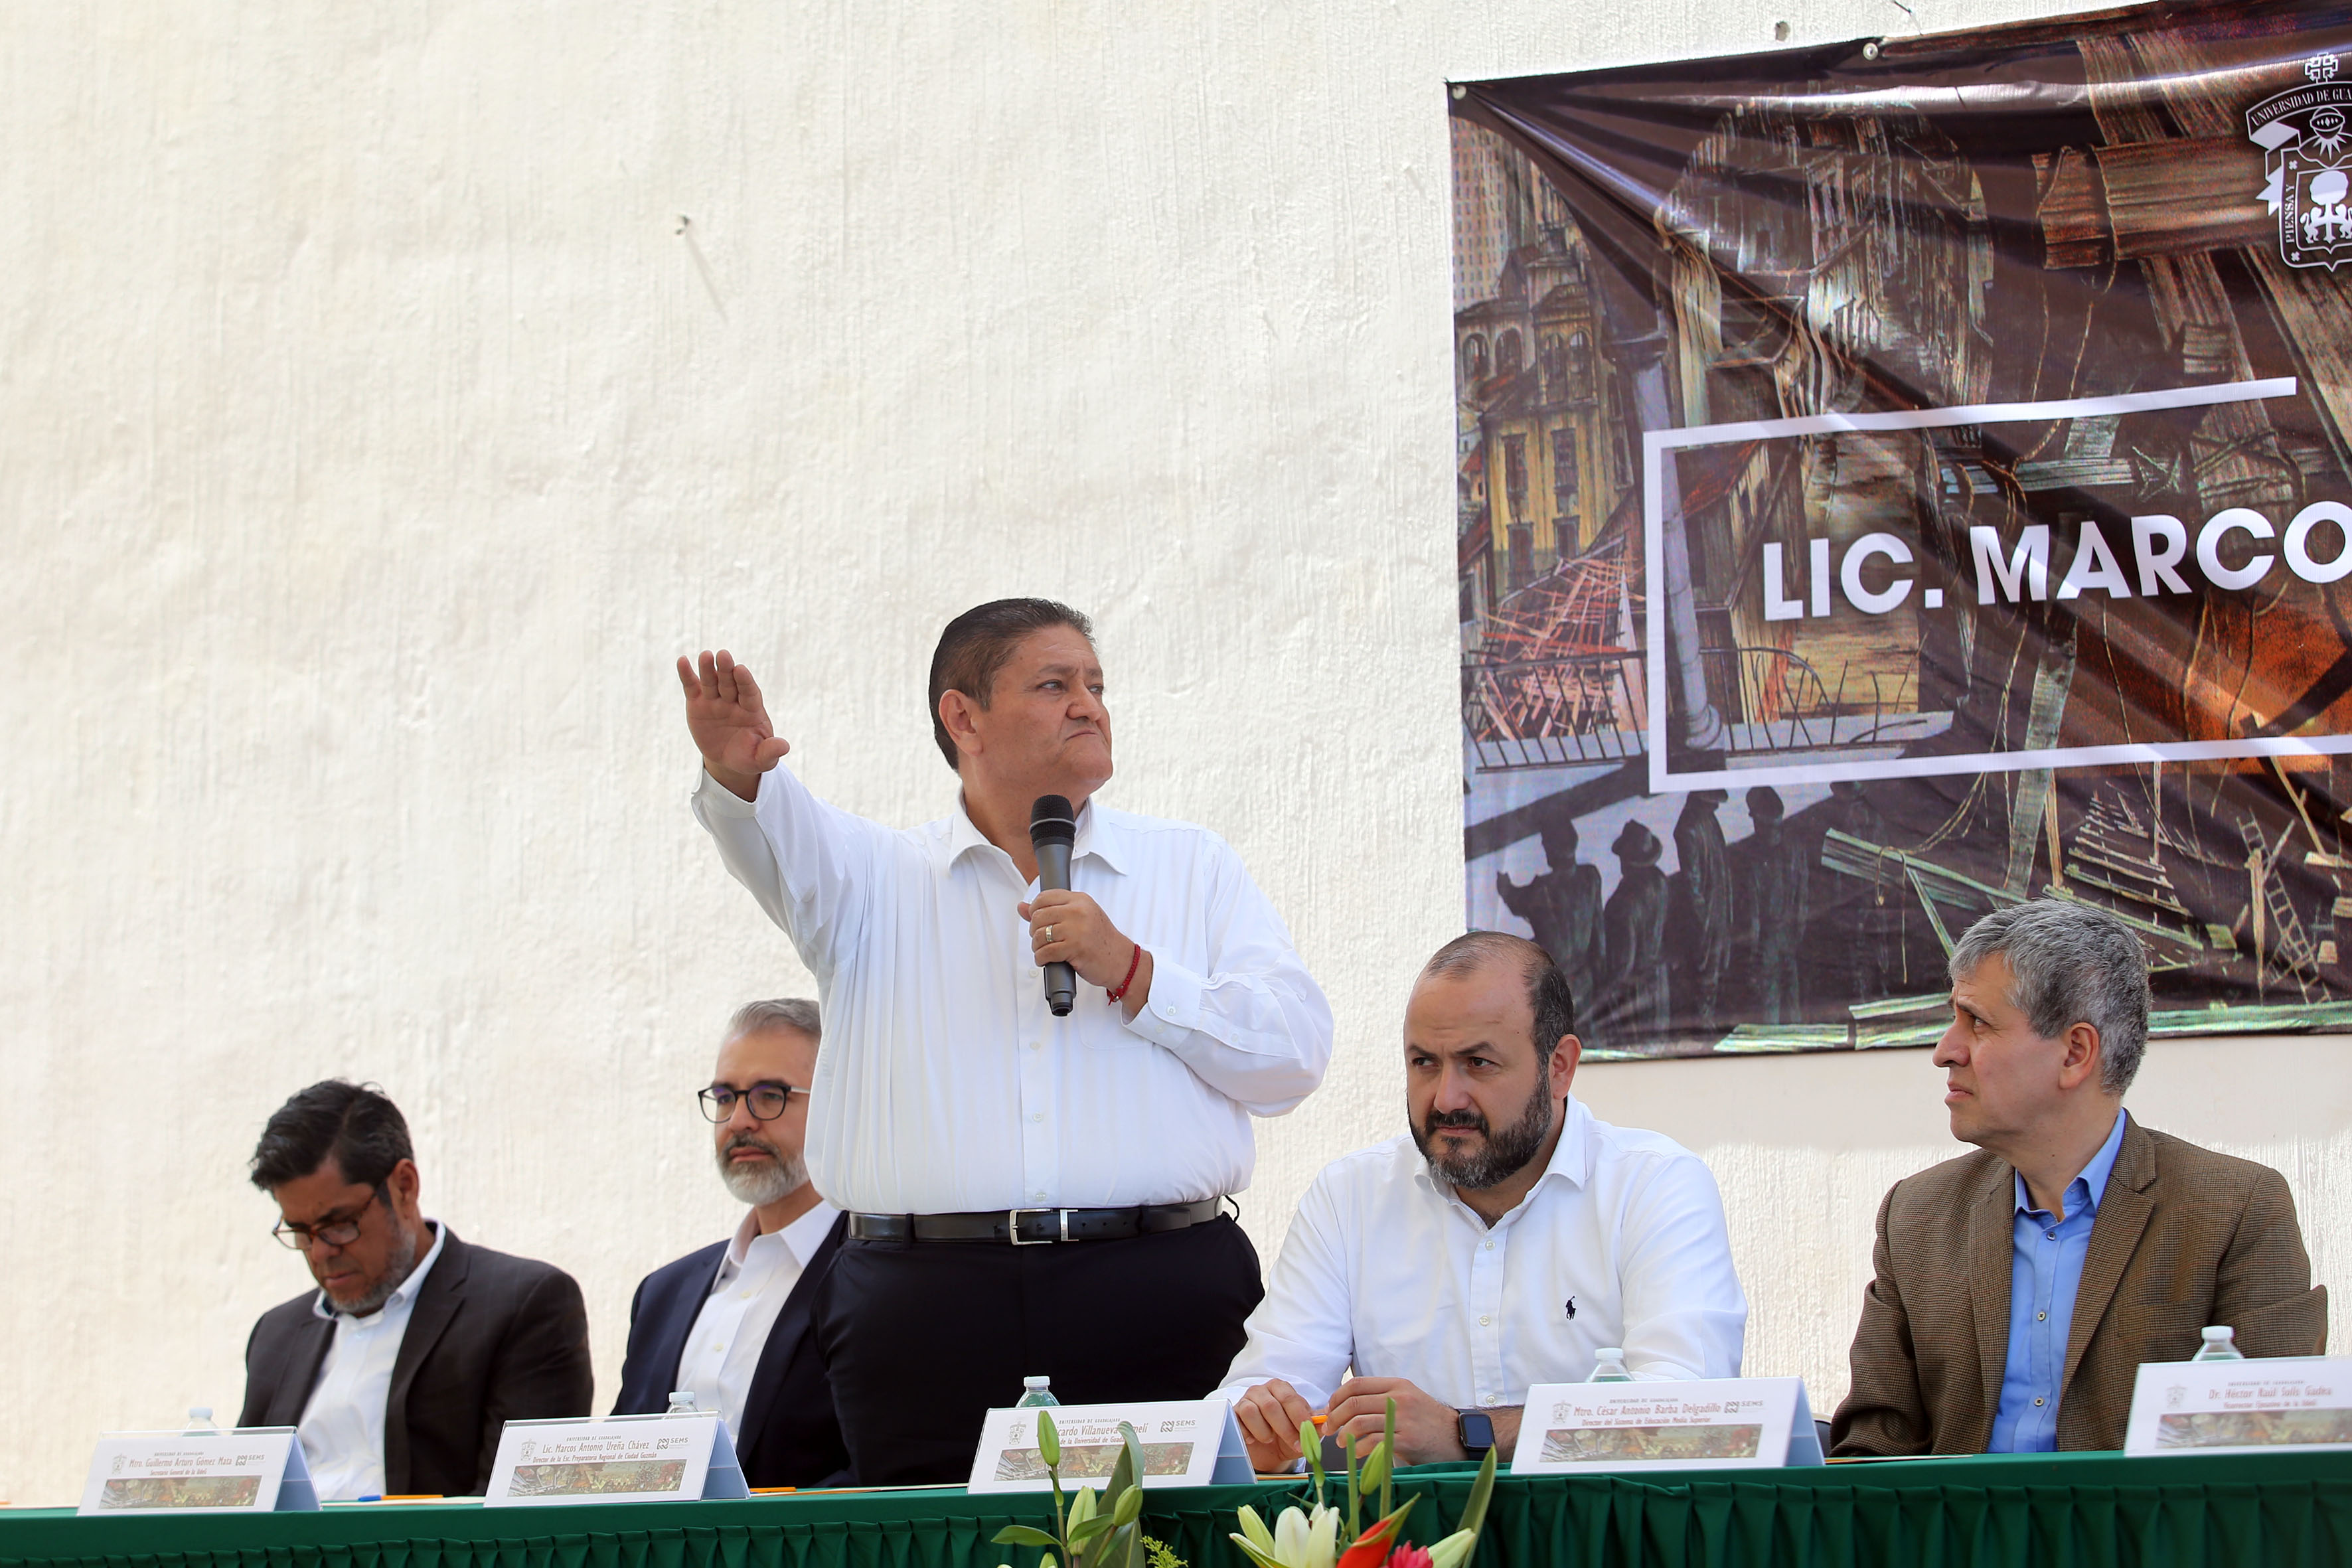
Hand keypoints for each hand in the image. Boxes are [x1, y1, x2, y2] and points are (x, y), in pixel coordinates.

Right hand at [677, 650, 791, 800]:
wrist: (727, 760)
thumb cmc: (749, 756)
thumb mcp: (761, 759)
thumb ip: (770, 751)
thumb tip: (784, 747)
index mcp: (752, 710)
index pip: (750, 692)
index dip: (745, 681)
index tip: (740, 669)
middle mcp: (733, 701)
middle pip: (730, 683)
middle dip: (727, 670)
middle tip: (723, 654)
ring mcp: (715, 700)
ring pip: (711, 681)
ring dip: (708, 668)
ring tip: (705, 655)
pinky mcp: (697, 703)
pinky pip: (692, 687)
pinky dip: (686, 674)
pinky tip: (682, 661)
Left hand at [1017, 890, 1149, 1006]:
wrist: (1120, 960)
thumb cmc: (1101, 940)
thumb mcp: (1080, 918)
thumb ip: (1052, 910)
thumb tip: (1021, 907)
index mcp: (1080, 900)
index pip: (1044, 897)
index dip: (1034, 910)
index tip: (1038, 921)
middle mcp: (1078, 911)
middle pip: (1039, 917)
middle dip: (1034, 931)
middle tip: (1041, 940)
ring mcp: (1077, 929)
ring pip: (1040, 935)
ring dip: (1037, 947)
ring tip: (1044, 951)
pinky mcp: (1075, 948)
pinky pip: (1045, 952)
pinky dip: (1041, 959)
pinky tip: (1046, 960)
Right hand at [1231, 1379, 1314, 1472]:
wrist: (1266, 1451)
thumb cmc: (1285, 1435)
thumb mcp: (1302, 1431)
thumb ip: (1314, 1424)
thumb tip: (1326, 1419)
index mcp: (1281, 1389)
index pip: (1290, 1398)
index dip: (1299, 1416)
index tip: (1306, 1431)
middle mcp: (1262, 1391)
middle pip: (1271, 1405)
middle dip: (1285, 1428)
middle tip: (1294, 1444)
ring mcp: (1246, 1400)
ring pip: (1252, 1411)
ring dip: (1264, 1430)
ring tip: (1269, 1439)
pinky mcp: (1234, 1413)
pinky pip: (1238, 1421)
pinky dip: (1247, 1432)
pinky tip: (1253, 1439)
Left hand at [1320, 1377, 1465, 1465]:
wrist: (1456, 1437)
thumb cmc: (1426, 1420)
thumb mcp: (1406, 1399)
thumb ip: (1381, 1399)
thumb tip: (1345, 1407)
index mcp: (1397, 1385)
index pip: (1357, 1384)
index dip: (1337, 1397)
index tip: (1329, 1410)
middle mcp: (1399, 1398)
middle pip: (1354, 1403)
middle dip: (1334, 1417)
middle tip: (1328, 1429)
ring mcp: (1403, 1419)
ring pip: (1360, 1422)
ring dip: (1343, 1433)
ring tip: (1339, 1441)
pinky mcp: (1406, 1440)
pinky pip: (1373, 1442)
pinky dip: (1359, 1448)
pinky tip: (1356, 1452)